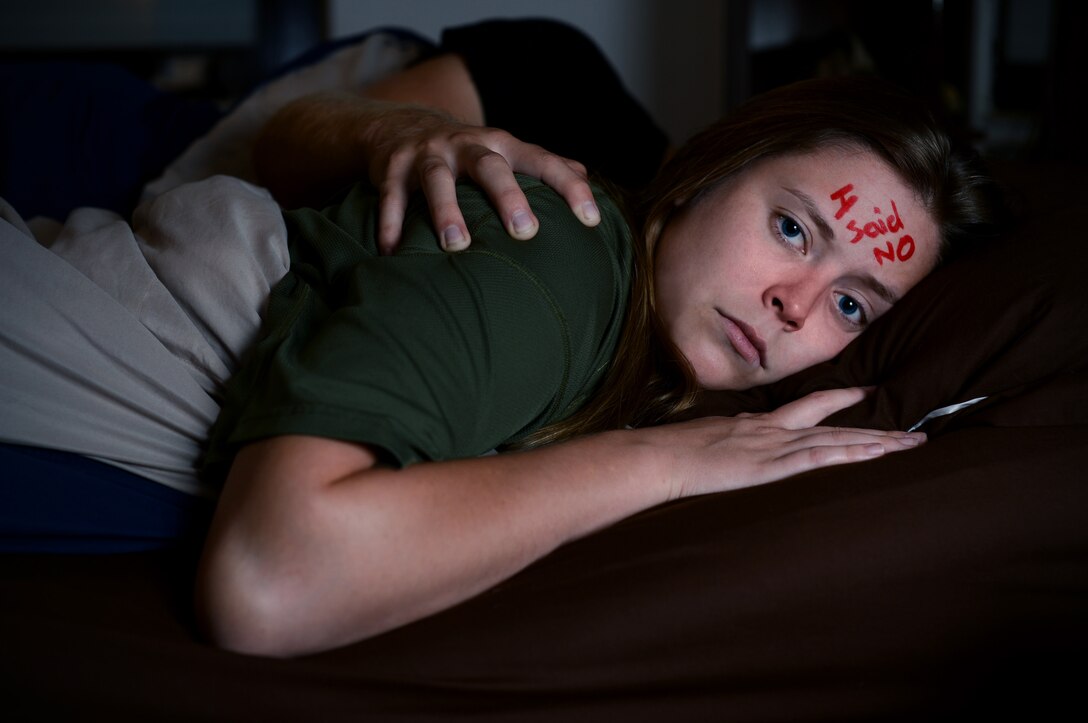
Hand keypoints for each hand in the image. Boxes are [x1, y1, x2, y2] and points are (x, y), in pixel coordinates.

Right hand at [366, 106, 600, 253]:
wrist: (400, 126)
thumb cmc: (467, 153)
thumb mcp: (504, 152)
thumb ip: (541, 165)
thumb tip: (586, 178)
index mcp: (502, 145)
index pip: (543, 162)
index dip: (568, 188)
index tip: (591, 219)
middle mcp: (466, 145)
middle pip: (490, 167)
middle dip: (508, 197)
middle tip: (525, 233)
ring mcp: (427, 154)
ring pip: (437, 179)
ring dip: (446, 211)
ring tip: (455, 246)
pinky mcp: (392, 168)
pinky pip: (390, 196)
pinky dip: (390, 223)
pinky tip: (393, 251)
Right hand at [640, 388, 925, 500]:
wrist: (662, 455)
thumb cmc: (675, 451)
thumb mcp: (708, 440)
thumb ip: (728, 440)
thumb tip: (730, 445)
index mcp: (758, 424)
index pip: (807, 408)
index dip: (839, 399)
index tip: (867, 392)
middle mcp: (773, 430)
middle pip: (833, 423)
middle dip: (874, 427)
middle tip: (913, 431)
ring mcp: (774, 447)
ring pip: (835, 441)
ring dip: (875, 443)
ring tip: (909, 444)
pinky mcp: (770, 465)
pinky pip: (818, 458)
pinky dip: (849, 454)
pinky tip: (874, 453)